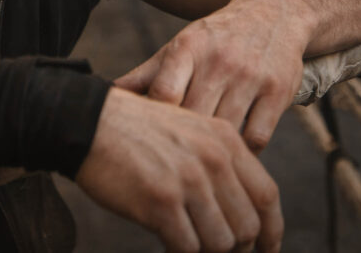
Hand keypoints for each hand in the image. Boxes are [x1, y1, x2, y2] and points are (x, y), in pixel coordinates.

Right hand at [77, 88, 281, 252]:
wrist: (88, 121)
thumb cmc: (134, 130)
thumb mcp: (188, 130)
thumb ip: (218, 163)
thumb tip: (241, 213)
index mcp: (224, 140)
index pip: (267, 195)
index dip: (272, 230)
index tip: (267, 249)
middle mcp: (213, 159)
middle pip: (247, 226)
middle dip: (234, 248)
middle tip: (212, 249)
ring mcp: (188, 181)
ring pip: (220, 242)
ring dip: (204, 250)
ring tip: (185, 240)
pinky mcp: (161, 202)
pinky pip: (187, 247)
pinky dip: (179, 251)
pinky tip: (166, 241)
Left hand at [115, 0, 306, 151]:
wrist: (274, 13)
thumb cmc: (215, 38)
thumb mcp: (179, 48)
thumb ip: (144, 75)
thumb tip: (104, 96)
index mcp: (188, 48)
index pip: (164, 92)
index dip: (154, 122)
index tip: (149, 140)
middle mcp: (219, 60)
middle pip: (192, 117)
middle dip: (181, 143)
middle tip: (171, 166)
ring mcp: (251, 76)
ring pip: (224, 131)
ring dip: (211, 153)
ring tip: (198, 169)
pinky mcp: (279, 92)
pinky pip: (256, 138)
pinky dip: (242, 153)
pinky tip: (230, 157)